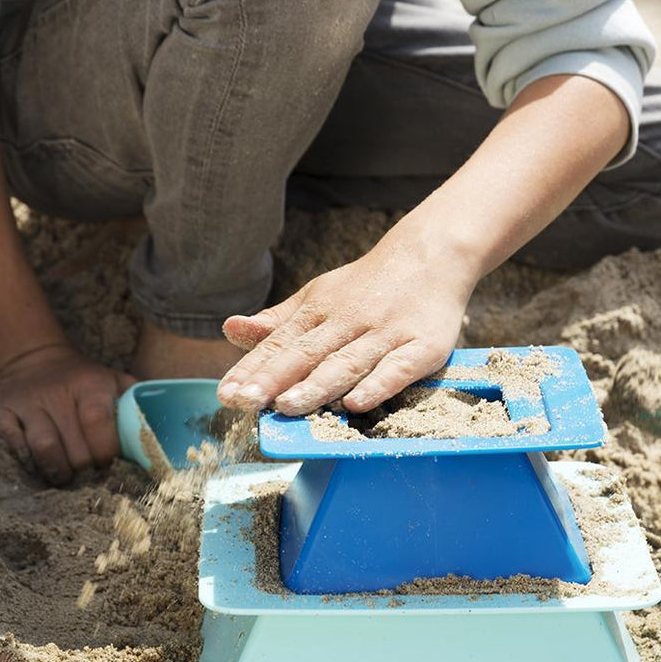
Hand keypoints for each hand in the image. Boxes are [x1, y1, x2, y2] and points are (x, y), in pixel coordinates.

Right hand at [0, 342, 135, 483]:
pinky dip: (26, 462)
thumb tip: (162, 437)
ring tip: (66, 476)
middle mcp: (57, 392)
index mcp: (91, 385)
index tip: (109, 465)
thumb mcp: (115, 381)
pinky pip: (12, 446)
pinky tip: (38, 465)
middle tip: (89, 476)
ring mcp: (26, 402)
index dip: (106, 453)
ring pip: (44, 449)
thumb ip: (138, 404)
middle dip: (85, 470)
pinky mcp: (0, 412)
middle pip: (75, 447)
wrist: (33, 359)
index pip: (99, 425)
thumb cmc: (84, 381)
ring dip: (58, 472)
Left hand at [217, 245, 475, 414]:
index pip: (280, 342)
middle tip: (244, 403)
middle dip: (274, 378)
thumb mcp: (318, 296)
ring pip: (348, 362)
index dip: (253, 369)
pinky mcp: (424, 347)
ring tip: (288, 406)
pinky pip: (399, 369)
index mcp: (320, 309)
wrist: (433, 254)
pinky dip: (378, 385)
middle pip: (308, 353)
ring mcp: (387, 333)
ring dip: (317, 385)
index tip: (227, 394)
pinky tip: (357, 404)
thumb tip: (230, 329)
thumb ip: (277, 321)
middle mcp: (350, 320)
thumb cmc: (368, 286)